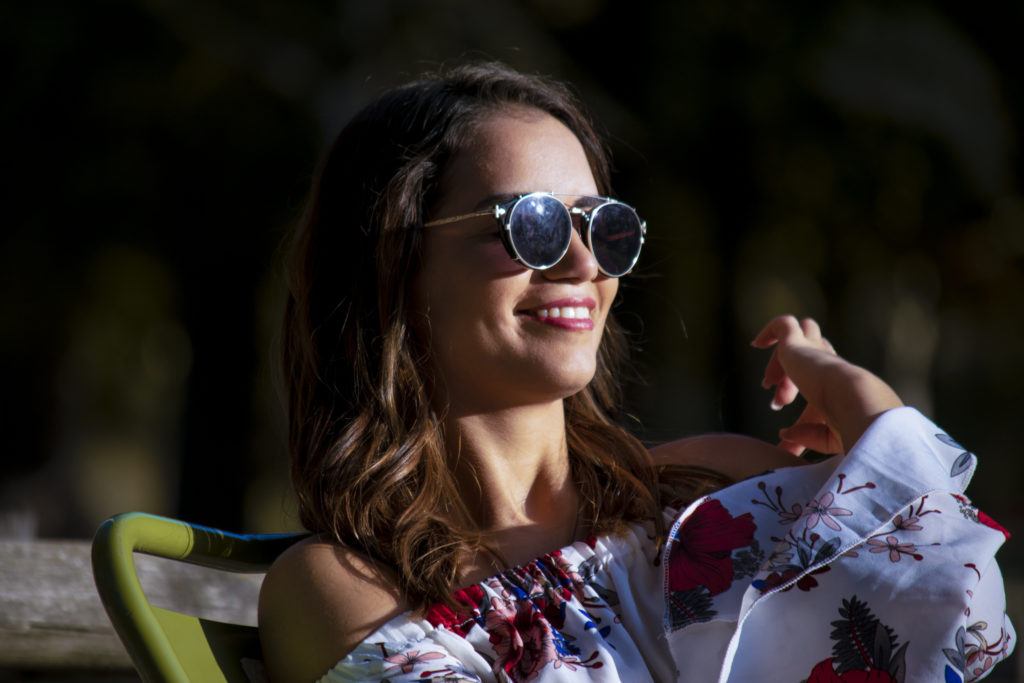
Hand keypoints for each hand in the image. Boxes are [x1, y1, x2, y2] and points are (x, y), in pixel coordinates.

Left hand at [751, 316, 902, 455]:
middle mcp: (831, 362)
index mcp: (840, 382)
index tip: (778, 407)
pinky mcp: (797, 343)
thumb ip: (806, 435)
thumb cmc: (848, 426)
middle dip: (787, 378)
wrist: (854, 404)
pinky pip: (783, 326)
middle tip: (778, 402)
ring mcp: (815, 350)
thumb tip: (784, 435)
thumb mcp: (826, 436)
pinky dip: (769, 331)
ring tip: (768, 384)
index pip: (818, 376)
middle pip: (807, 357)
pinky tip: (755, 344)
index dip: (795, 388)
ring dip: (778, 363)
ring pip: (798, 338)